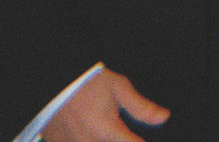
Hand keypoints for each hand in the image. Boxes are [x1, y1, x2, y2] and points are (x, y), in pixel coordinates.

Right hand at [43, 68, 168, 141]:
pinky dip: (89, 141)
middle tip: (115, 129)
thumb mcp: (118, 87)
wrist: (54, 82)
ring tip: (102, 128)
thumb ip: (141, 107)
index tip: (142, 138)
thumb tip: (164, 117)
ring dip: (105, 141)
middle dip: (120, 140)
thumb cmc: (88, 82)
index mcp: (108, 131)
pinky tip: (90, 132)